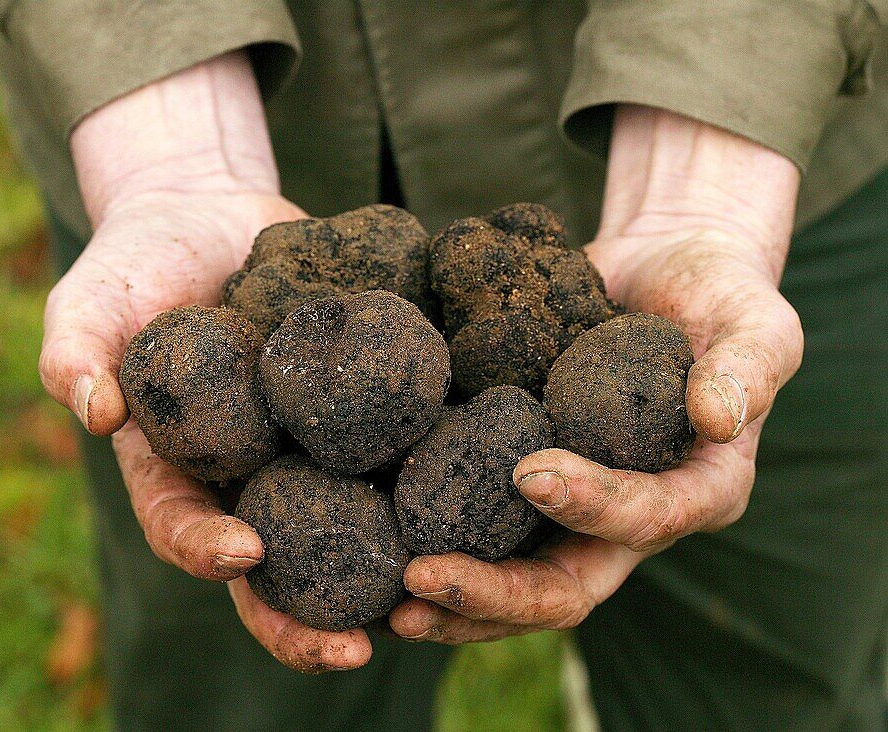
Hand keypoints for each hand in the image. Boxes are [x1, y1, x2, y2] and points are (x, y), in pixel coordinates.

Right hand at [39, 52, 372, 670]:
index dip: (207, 550)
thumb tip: (94, 410)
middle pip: (275, 564)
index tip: (244, 553)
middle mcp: (245, 475)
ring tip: (432, 600)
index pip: (183, 527)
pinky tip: (474, 501)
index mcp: (175, 468)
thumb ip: (75, 350)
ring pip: (345, 526)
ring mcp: (304, 447)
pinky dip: (428, 481)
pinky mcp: (355, 411)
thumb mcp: (92, 298)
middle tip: (355, 646)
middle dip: (306, 615)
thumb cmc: (137, 261)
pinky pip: (390, 449)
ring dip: (384, 574)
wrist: (209, 216)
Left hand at [390, 106, 804, 642]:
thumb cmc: (719, 296)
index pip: (644, 520)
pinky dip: (427, 543)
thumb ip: (747, 367)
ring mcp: (567, 509)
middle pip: (563, 587)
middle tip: (419, 580)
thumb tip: (717, 416)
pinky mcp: (517, 482)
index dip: (592, 506)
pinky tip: (369, 544)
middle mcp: (625, 520)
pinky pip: (474, 527)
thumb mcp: (758, 322)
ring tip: (385, 596)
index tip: (528, 473)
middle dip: (492, 593)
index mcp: (692, 494)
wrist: (657, 274)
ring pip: (509, 580)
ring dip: (449, 597)